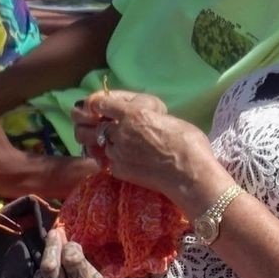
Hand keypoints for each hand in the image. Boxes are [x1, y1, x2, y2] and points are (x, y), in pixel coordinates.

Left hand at [75, 90, 222, 208]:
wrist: (189, 174)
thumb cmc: (187, 141)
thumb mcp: (164, 116)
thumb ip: (143, 113)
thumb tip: (136, 113)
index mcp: (132, 113)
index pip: (98, 102)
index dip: (96, 104)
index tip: (100, 106)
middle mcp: (119, 132)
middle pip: (89, 125)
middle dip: (89, 123)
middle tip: (97, 124)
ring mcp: (116, 153)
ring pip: (95, 144)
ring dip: (98, 141)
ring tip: (110, 142)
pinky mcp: (118, 170)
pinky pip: (106, 160)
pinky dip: (109, 158)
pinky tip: (122, 158)